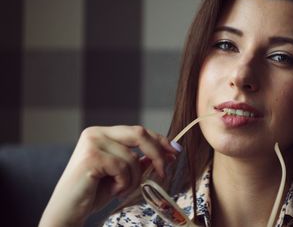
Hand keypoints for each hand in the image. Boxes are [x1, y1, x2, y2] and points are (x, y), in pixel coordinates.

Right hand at [39, 125, 177, 226]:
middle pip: (139, 134)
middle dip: (157, 153)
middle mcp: (96, 132)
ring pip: (133, 157)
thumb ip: (138, 161)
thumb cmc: (93, 192)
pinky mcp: (91, 156)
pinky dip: (123, 183)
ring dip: (133, 179)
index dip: (159, 140)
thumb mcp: (122, 174)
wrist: (68, 211)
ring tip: (120, 190)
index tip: (175, 150)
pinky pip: (123, 168)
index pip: (138, 131)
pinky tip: (112, 190)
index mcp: (103, 133)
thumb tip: (163, 154)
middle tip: (164, 171)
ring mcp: (92, 142)